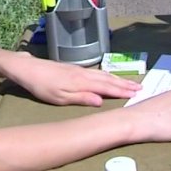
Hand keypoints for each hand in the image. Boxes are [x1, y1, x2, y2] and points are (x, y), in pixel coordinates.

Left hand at [7, 52, 139, 106]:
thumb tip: (101, 101)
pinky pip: (98, 72)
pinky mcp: (75, 68)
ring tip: (130, 82)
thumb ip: (81, 98)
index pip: (107, 88)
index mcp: (82, 83)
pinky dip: (109, 75)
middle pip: (109, 79)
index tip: (137, 94)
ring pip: (104, 75)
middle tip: (141, 87)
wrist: (29, 69)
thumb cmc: (42, 87)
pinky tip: (111, 76)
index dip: (122, 92)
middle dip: (125, 84)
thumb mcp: (59, 98)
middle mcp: (85, 74)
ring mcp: (80, 70)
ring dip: (119, 79)